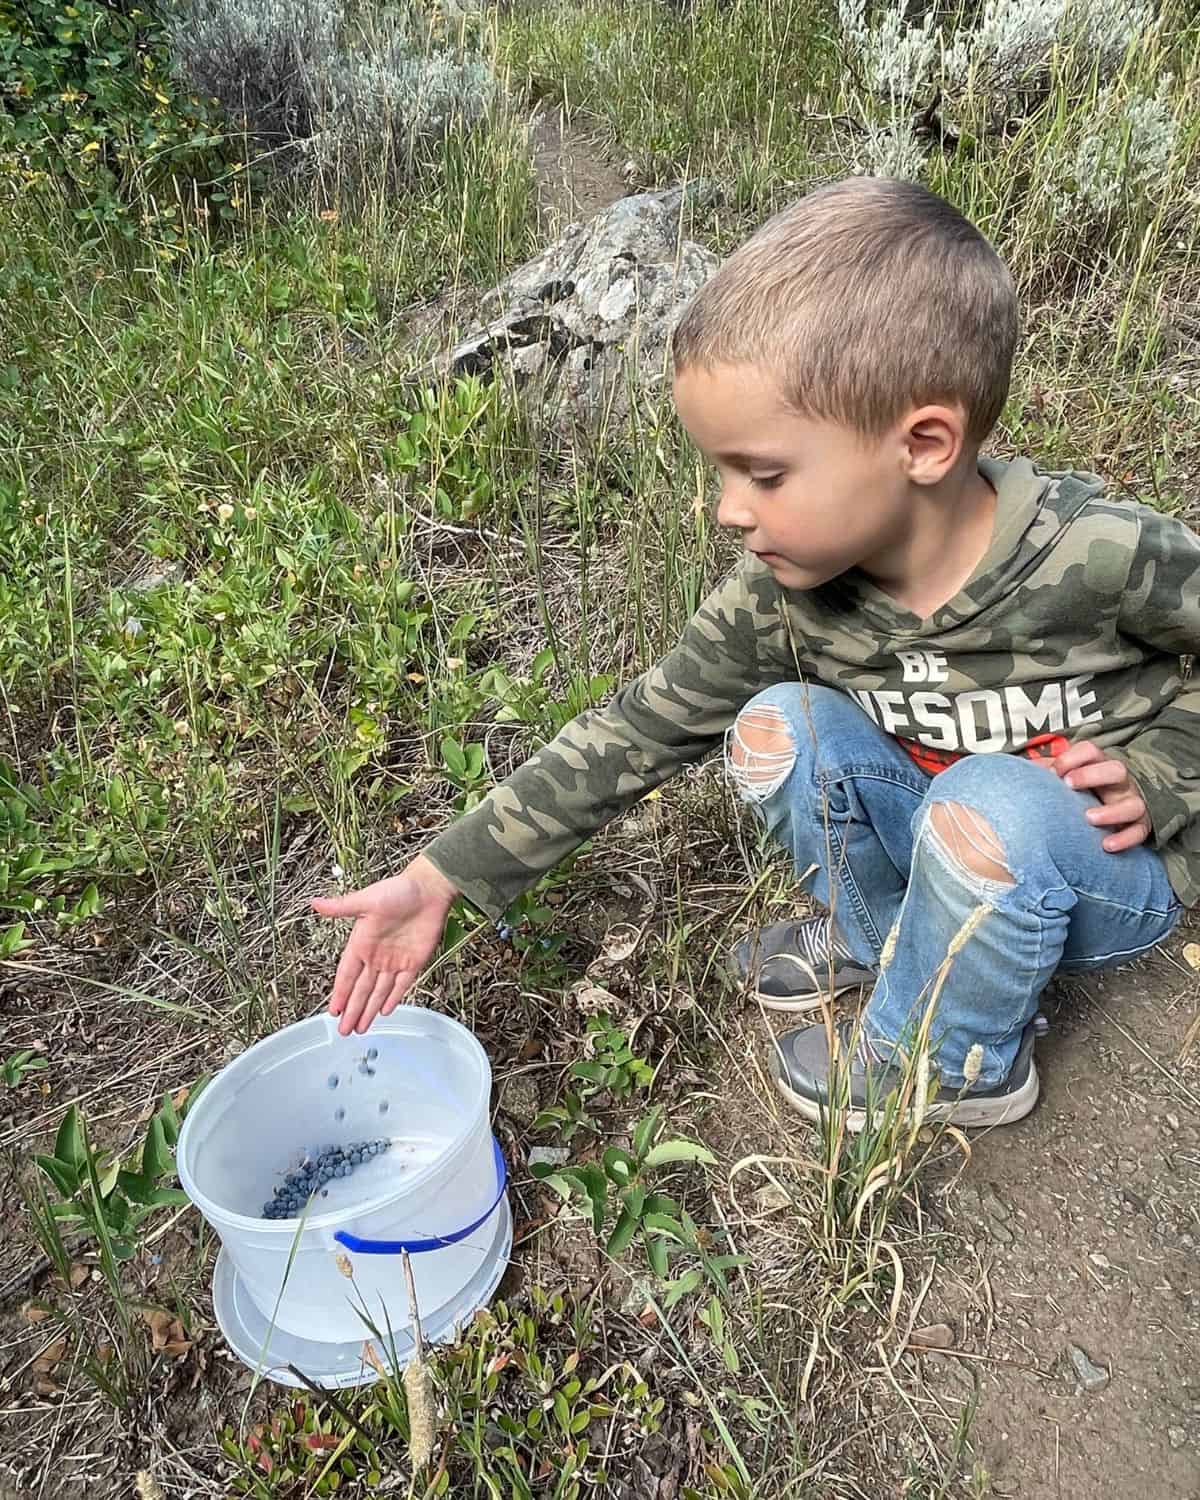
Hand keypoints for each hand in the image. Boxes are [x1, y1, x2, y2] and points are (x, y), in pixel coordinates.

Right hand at [311, 855, 457, 1034]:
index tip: (332, 1011)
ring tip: (360, 1028)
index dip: (340, 994)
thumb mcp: (366, 900)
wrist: (429, 890)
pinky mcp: (414, 962)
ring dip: (369, 1010)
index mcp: (361, 943)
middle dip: (352, 1010)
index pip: (347, 975)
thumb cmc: (398, 890)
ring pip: (379, 992)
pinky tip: (385, 1011)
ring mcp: (395, 961)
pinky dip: (393, 999)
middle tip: (344, 1031)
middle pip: (361, 990)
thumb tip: (315, 903)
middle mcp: (376, 956)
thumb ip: (342, 907)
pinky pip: (401, 986)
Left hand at [1052, 742, 1151, 852]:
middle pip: (1116, 769)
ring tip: (1089, 818)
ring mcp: (1132, 803)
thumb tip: (1022, 773)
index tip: (1054, 772)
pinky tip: (1106, 845)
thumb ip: (1047, 773)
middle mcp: (1119, 783)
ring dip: (1111, 812)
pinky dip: (1124, 839)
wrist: (1118, 813)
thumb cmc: (1084, 793)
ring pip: (1132, 804)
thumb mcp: (1069, 779)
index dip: (1072, 758)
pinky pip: (1138, 832)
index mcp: (1100, 766)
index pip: (1091, 751)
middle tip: (1069, 784)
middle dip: (1092, 775)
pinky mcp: (1140, 826)